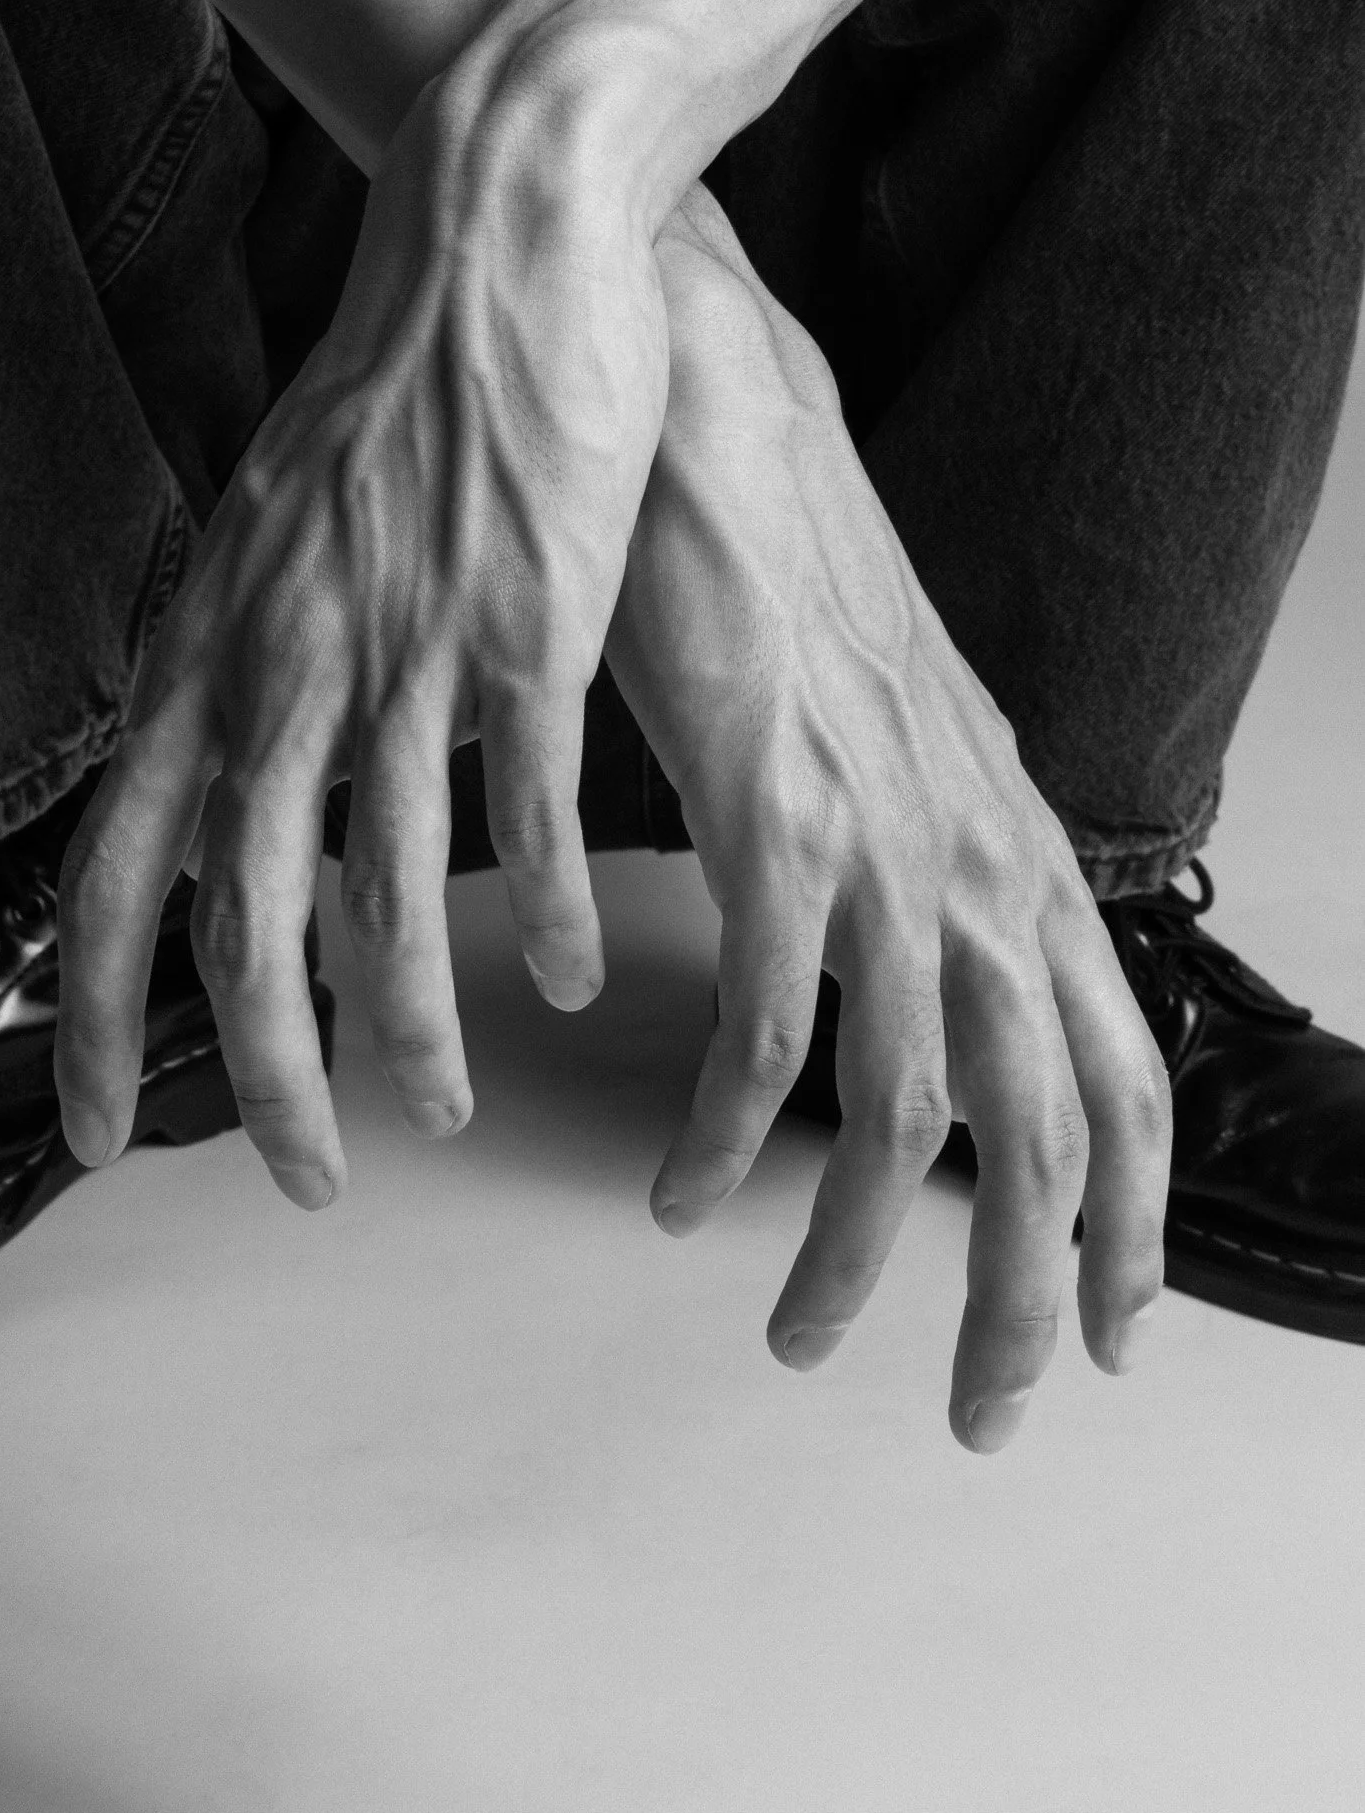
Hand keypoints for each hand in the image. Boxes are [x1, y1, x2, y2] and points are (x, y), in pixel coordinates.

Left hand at [53, 50, 668, 1201]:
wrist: (496, 245)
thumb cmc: (392, 398)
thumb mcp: (272, 539)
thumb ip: (244, 672)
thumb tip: (232, 789)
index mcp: (209, 649)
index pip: (108, 875)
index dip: (84, 1022)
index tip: (84, 1133)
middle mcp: (282, 665)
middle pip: (243, 929)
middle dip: (263, 1084)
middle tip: (304, 1176)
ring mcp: (400, 650)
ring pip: (385, 901)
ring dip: (411, 1036)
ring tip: (437, 1106)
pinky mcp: (522, 627)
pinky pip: (523, 814)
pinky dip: (538, 916)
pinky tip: (562, 977)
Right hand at [605, 186, 1170, 1450]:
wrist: (709, 405)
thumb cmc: (777, 560)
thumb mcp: (886, 726)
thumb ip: (907, 839)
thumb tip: (897, 940)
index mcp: (1011, 838)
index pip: (1125, 1067)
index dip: (1133, 1217)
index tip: (1110, 1326)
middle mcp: (978, 855)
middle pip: (1062, 1128)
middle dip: (1038, 1296)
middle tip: (991, 1408)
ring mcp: (886, 838)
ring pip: (921, 1115)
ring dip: (867, 1259)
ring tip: (806, 1342)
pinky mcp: (778, 820)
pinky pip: (772, 1034)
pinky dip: (730, 1141)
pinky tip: (678, 1193)